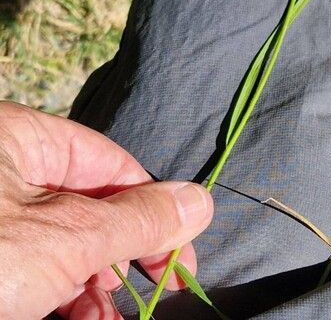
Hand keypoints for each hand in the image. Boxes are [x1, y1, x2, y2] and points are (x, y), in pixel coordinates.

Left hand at [0, 101, 212, 319]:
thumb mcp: (68, 237)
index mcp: (22, 138)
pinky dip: (63, 295)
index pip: (112, 165)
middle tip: (155, 290)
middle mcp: (6, 170)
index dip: (154, 209)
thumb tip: (202, 202)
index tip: (180, 253)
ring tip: (112, 318)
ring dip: (95, 285)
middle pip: (90, 206)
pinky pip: (32, 265)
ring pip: (62, 242)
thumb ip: (139, 219)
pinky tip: (87, 318)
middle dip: (122, 255)